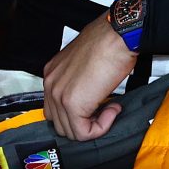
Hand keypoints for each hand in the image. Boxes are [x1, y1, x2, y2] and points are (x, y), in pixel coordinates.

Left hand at [41, 15, 135, 140]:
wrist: (117, 36)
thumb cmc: (109, 42)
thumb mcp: (87, 61)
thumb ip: (82, 80)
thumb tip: (93, 93)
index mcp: (53, 73)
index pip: (56, 108)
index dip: (78, 113)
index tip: (98, 106)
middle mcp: (51, 84)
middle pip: (60, 123)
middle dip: (84, 123)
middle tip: (105, 110)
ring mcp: (58, 95)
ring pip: (70, 131)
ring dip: (94, 125)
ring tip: (112, 108)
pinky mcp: (72, 104)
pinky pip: (83, 132)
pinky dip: (101, 127)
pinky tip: (113, 110)